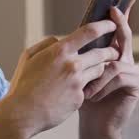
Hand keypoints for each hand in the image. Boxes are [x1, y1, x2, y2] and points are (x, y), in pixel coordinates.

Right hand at [0, 20, 121, 138]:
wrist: (23, 114)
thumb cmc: (23, 84)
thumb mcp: (29, 56)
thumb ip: (47, 44)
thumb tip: (60, 39)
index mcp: (60, 51)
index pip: (90, 31)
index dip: (104, 26)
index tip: (112, 24)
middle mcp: (73, 65)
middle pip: (102, 53)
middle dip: (111, 50)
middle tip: (115, 50)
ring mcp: (78, 82)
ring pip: (100, 70)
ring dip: (101, 68)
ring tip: (99, 68)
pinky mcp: (80, 98)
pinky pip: (89, 88)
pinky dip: (87, 86)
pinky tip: (80, 89)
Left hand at [79, 0, 138, 138]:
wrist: (93, 126)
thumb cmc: (83, 100)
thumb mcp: (78, 72)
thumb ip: (81, 54)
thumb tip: (72, 34)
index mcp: (111, 53)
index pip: (118, 27)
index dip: (125, 8)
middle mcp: (125, 58)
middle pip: (124, 34)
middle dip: (120, 21)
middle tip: (113, 9)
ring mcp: (134, 70)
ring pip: (114, 61)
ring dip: (96, 77)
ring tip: (87, 92)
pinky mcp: (138, 83)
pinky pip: (118, 75)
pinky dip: (102, 86)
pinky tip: (94, 97)